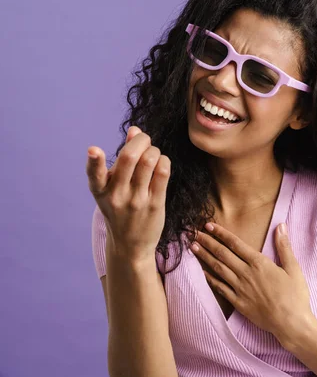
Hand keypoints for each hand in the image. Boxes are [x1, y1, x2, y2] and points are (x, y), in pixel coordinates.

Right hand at [86, 126, 170, 262]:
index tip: (93, 150)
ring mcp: (137, 201)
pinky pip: (163, 172)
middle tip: (143, 138)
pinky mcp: (155, 204)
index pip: (94, 175)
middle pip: (129, 158)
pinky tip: (161, 163)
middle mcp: (117, 195)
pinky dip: (163, 160)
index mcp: (100, 191)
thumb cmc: (121, 210)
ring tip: (153, 153)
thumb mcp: (113, 187)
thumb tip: (135, 130)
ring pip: (149, 161)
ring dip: (154, 149)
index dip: (94, 161)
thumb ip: (123, 158)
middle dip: (140, 140)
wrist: (130, 246)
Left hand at [188, 223, 314, 339]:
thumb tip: (281, 226)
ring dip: (205, 257)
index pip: (235, 244)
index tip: (209, 225)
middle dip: (208, 242)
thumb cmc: (295, 295)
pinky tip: (202, 272)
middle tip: (194, 233)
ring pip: (218, 269)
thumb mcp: (293, 268)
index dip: (221, 233)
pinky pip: (220, 288)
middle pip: (222, 254)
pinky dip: (210, 279)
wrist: (290, 323)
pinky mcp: (238, 302)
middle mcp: (246, 274)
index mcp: (259, 263)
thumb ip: (284, 246)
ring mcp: (240, 289)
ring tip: (193, 248)